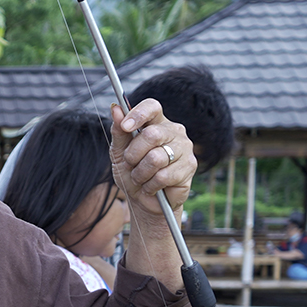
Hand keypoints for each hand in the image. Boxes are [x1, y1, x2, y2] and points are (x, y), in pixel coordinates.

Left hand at [109, 99, 195, 226]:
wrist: (143, 199)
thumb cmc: (132, 172)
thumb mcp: (119, 152)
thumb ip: (119, 131)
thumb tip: (116, 109)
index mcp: (156, 123)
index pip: (152, 107)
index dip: (139, 114)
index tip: (126, 127)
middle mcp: (174, 132)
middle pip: (152, 134)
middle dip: (134, 154)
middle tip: (131, 164)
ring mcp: (185, 148)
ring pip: (156, 158)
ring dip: (141, 173)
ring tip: (141, 177)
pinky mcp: (190, 167)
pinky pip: (163, 176)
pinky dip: (151, 185)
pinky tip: (152, 186)